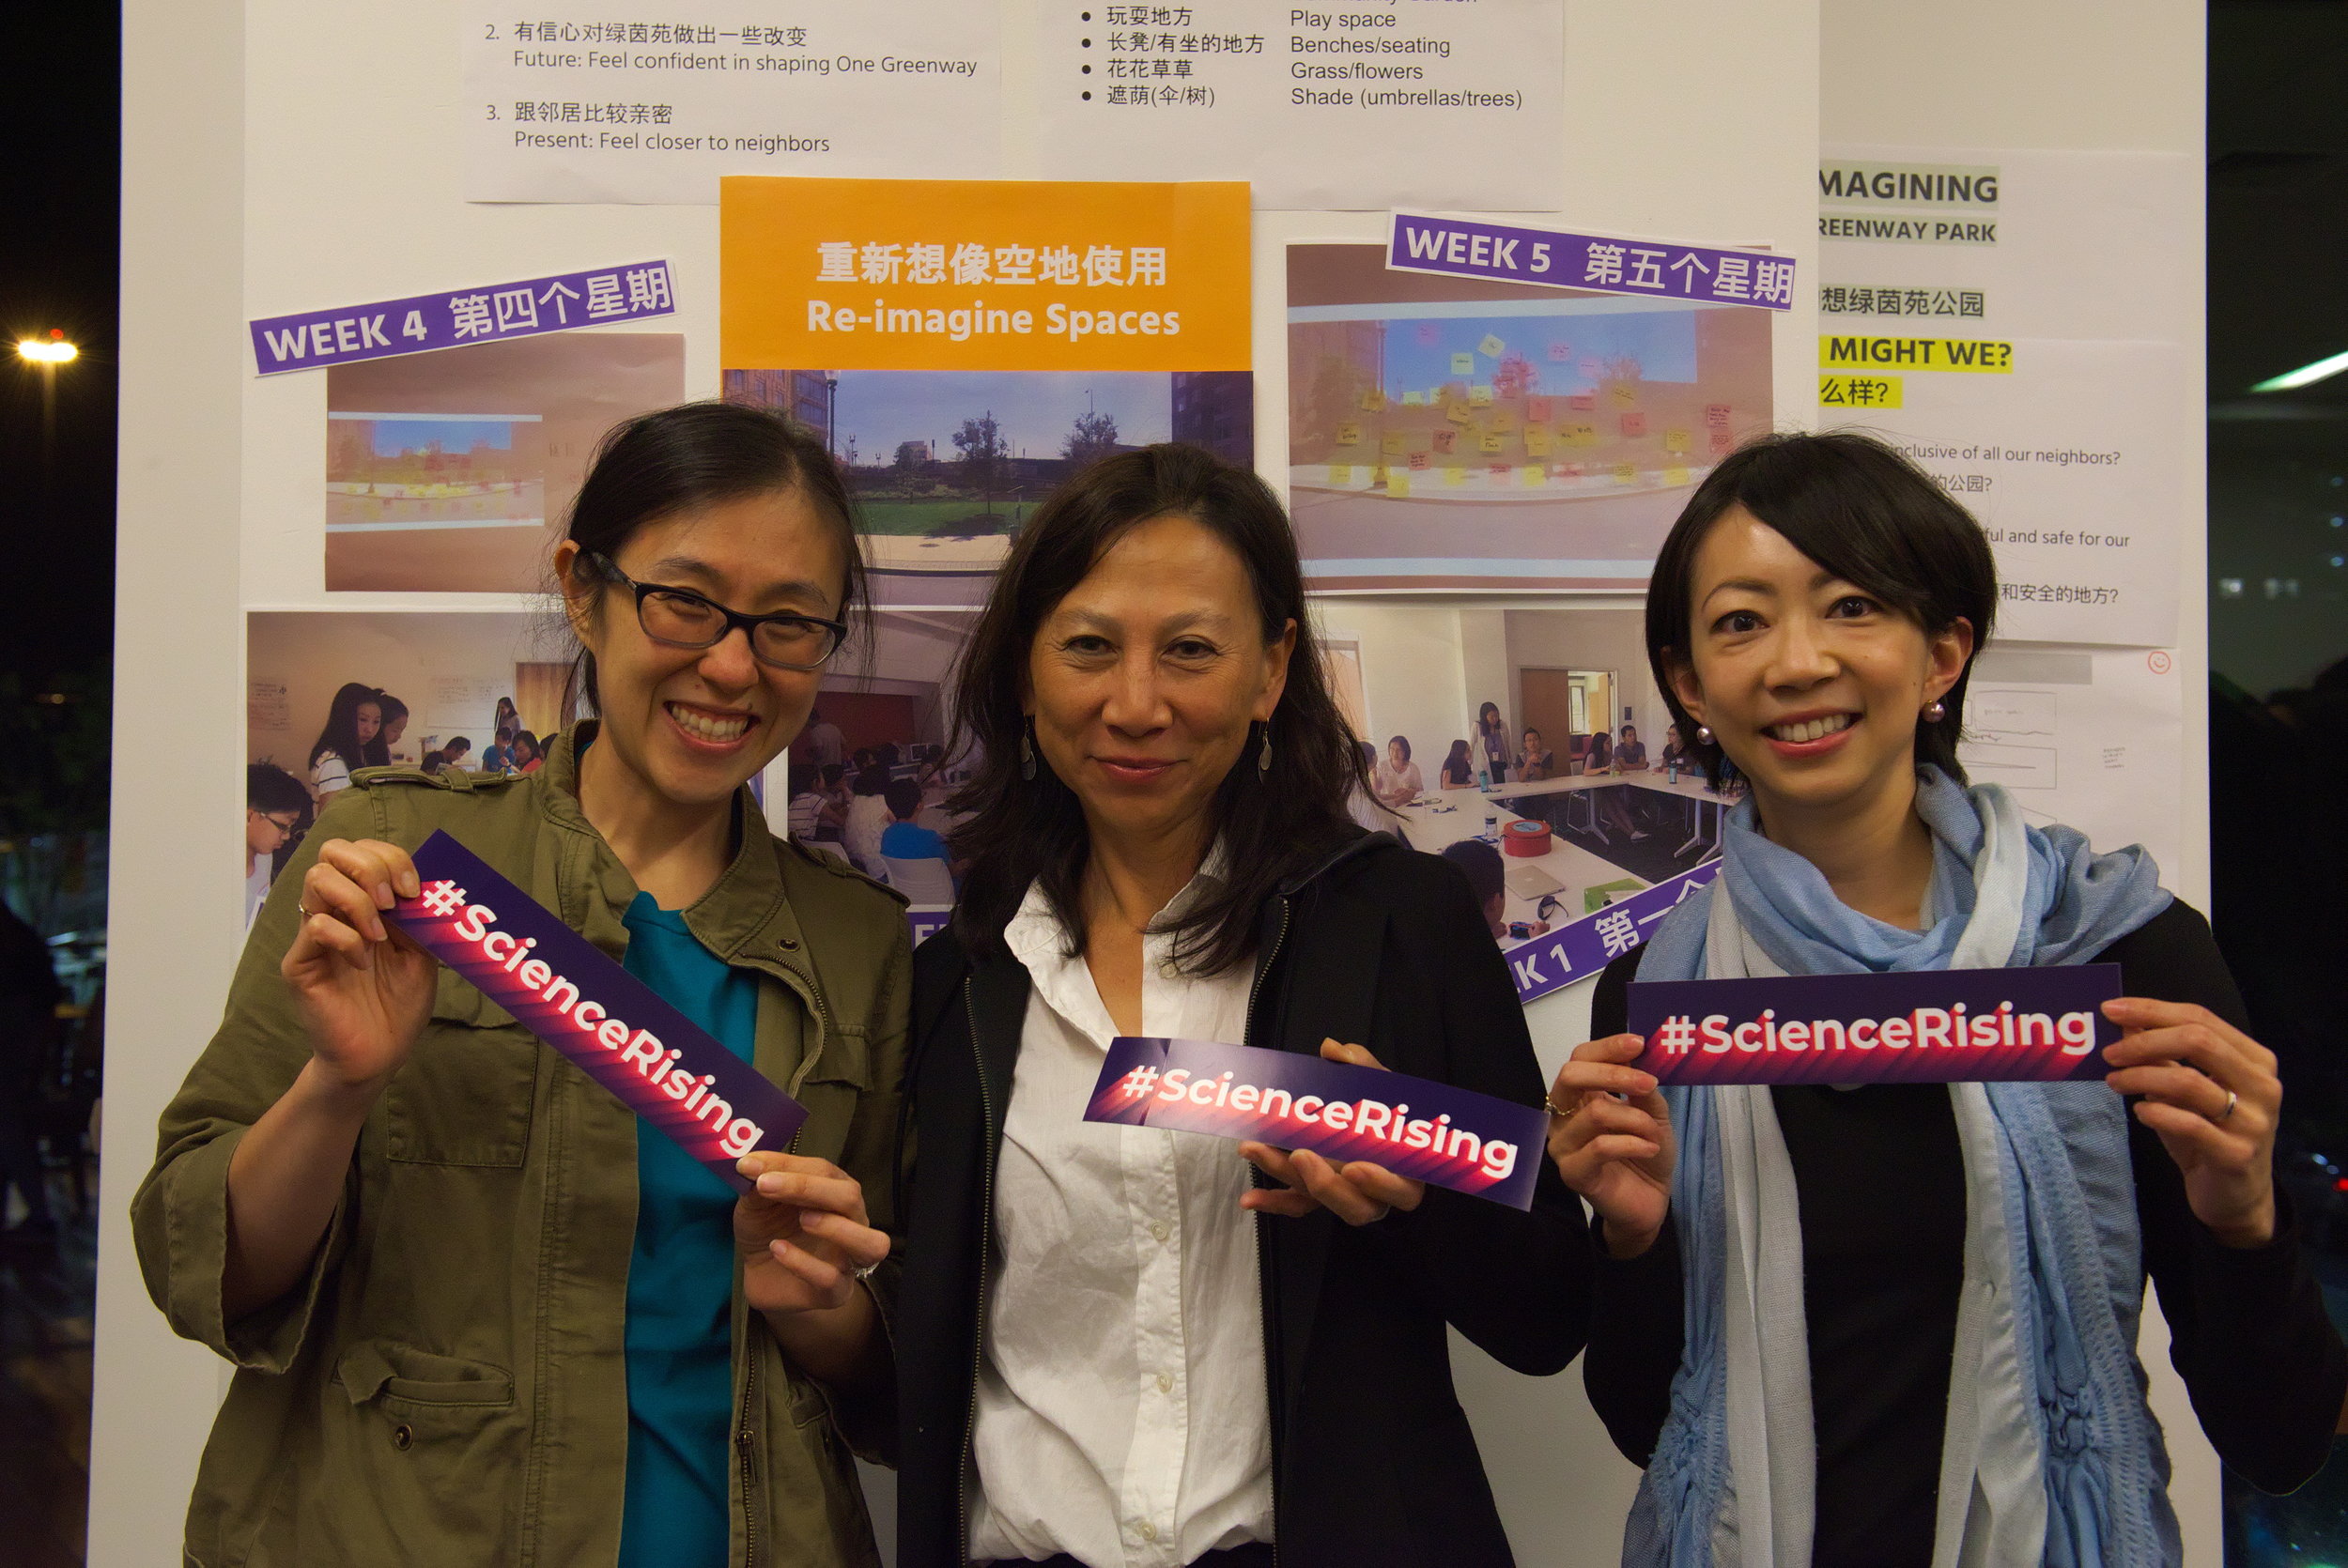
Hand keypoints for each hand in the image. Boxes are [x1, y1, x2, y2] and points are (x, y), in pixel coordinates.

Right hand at [281, 838, 435, 1095]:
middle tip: (393, 902)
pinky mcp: (301, 963)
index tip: (414, 890)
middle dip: (370, 867)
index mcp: (364, 903)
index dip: (389, 857)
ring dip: (358, 900)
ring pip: (318, 879)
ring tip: (379, 936)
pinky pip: (316, 926)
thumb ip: (418, 915)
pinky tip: (362, 963)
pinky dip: (347, 938)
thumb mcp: (421, 951)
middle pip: (332, 851)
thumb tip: (421, 882)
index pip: (361, 850)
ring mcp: (314, 936)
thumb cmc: (399, 1004)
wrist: (380, 1054)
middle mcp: (335, 911)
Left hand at [735, 1153, 890, 1315]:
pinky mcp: (836, 1291)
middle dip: (808, 1187)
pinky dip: (803, 1263)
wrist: (763, 1275)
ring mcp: (849, 1258)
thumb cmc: (769, 1228)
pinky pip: (832, 1278)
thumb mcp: (758, 1202)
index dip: (788, 1166)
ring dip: (836, 1227)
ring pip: (871, 1243)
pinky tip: (777, 1249)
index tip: (750, 1166)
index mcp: (836, 1191)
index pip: (824, 1171)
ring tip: (802, 1220)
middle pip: (850, 1198)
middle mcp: (852, 1221)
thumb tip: (751, 1164)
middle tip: (766, 1185)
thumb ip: (759, 1183)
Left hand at [1239, 1040, 1425, 1224]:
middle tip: (1300, 1155)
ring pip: (1319, 1201)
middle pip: (1356, 1207)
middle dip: (1325, 1184)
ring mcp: (1343, 1195)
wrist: (1373, 1121)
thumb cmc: (1385, 1108)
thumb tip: (1334, 1050)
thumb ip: (1363, 1066)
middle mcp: (1375, 1192)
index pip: (1401, 1190)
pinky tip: (1249, 1198)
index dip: (1380, 1183)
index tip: (1353, 1167)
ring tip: (1255, 1149)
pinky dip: (1272, 1202)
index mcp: (1405, 1169)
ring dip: (1285, 1175)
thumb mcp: (1382, 1084)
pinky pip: (1296, 1204)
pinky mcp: (1318, 1195)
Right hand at [1545, 1035, 1671, 1255]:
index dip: (1607, 1047)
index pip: (1580, 1058)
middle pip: (1571, 1076)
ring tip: (1654, 1132)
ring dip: (1635, 1119)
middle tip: (1648, 1083)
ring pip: (1594, 1113)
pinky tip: (1651, 1149)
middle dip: (1613, 1073)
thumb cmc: (1645, 1153)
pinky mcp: (1572, 1172)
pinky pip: (1601, 1147)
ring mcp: (1563, 1144)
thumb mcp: (1654, 1114)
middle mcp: (1563, 1116)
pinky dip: (1633, 1143)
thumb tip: (1642, 1057)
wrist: (1649, 1201)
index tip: (1639, 1043)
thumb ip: (1644, 1089)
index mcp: (1579, 1096)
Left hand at [2102, 998, 2279, 1246]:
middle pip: (2198, 1041)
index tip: (2111, 1010)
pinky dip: (2156, 1112)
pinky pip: (2189, 1124)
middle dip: (2145, 1041)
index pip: (2201, 1019)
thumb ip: (2162, 1054)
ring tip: (2115, 1082)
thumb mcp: (2184, 1089)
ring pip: (2189, 1081)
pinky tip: (2140, 1110)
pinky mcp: (2237, 1155)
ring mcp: (2254, 1121)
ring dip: (2141, 1076)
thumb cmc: (2207, 1132)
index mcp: (2255, 1060)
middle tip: (2109, 1053)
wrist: (2234, 1195)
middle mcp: (2263, 1086)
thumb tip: (2123, 1020)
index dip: (2153, 1010)